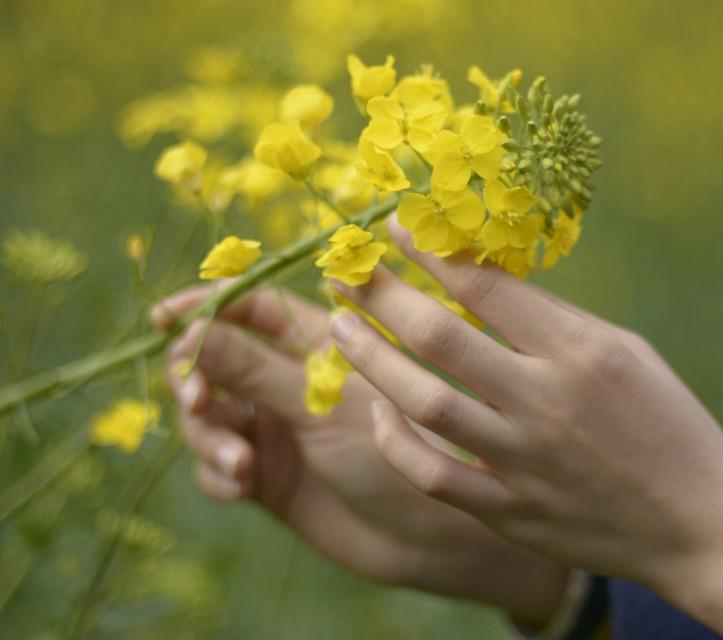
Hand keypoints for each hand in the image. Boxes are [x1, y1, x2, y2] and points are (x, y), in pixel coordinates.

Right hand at [152, 286, 567, 626]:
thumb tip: (192, 326)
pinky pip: (216, 466)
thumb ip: (256, 369)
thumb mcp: (321, 404)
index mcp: (313, 343)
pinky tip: (240, 487)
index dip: (205, 307)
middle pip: (213, 360)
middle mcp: (287, 380)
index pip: (247, 308)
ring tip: (239, 462)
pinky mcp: (264, 475)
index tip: (165, 318)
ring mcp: (274, 428)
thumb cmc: (392, 453)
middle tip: (197, 399)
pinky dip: (217, 473)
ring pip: (208, 415)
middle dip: (194, 376)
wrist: (423, 534)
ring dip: (209, 433)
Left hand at [331, 216, 722, 638]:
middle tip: (345, 271)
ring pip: (423, 402)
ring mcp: (523, 461)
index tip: (394, 224)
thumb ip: (552, 322)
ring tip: (338, 327)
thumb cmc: (666, 424)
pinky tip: (379, 410)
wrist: (698, 524)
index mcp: (581, 352)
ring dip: (371, 358)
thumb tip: (477, 283)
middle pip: (438, 337)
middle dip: (381, 295)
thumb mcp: (624, 351)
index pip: (485, 286)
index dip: (429, 249)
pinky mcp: (509, 510)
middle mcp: (545, 402)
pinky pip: (431, 474)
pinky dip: (396, 440)